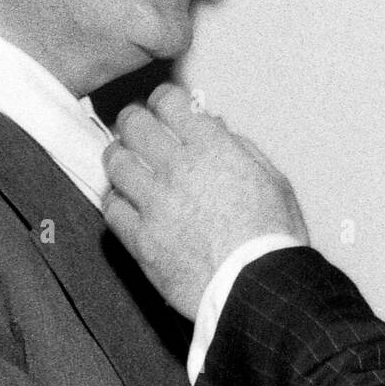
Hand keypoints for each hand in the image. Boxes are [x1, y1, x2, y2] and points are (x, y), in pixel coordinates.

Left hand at [102, 83, 309, 318]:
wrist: (257, 287)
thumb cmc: (272, 239)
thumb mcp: (273, 179)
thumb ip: (240, 149)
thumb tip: (217, 131)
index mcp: (212, 150)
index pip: (170, 103)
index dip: (164, 98)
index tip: (164, 104)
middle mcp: (177, 170)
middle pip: (134, 125)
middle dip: (134, 119)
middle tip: (137, 124)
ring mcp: (154, 205)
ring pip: (115, 162)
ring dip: (119, 155)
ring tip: (126, 158)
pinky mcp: (140, 239)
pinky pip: (111, 208)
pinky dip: (115, 199)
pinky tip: (125, 200)